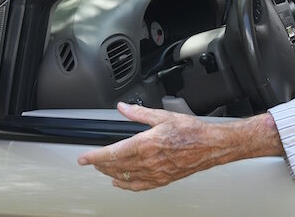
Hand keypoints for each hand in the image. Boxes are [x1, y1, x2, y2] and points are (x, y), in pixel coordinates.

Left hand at [78, 103, 283, 190]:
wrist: (210, 145)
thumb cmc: (191, 131)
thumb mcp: (163, 116)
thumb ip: (139, 113)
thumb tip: (123, 108)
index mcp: (146, 143)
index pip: (113, 153)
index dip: (95, 157)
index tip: (84, 158)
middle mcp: (148, 161)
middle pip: (116, 167)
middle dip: (101, 164)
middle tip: (92, 161)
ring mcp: (155, 173)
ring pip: (125, 178)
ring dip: (111, 174)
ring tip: (103, 169)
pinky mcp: (163, 180)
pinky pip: (140, 186)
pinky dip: (127, 186)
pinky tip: (121, 183)